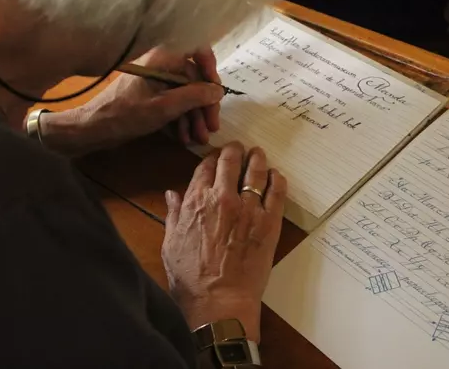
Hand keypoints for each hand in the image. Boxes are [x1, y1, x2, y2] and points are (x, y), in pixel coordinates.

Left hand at [39, 47, 223, 155]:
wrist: (92, 128)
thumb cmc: (125, 114)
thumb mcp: (164, 108)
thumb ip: (194, 97)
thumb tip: (218, 90)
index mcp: (163, 58)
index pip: (197, 49)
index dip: (211, 68)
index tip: (216, 92)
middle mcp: (161, 64)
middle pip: (194, 78)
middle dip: (204, 104)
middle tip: (212, 127)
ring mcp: (155, 81)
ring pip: (185, 93)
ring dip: (194, 116)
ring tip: (199, 138)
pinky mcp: (150, 96)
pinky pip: (173, 102)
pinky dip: (181, 119)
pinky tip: (184, 138)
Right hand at [162, 143, 286, 342]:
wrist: (218, 300)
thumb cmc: (190, 277)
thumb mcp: (171, 243)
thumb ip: (174, 214)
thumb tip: (172, 194)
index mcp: (196, 200)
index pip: (205, 166)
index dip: (211, 158)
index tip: (216, 158)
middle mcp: (223, 197)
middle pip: (230, 161)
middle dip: (234, 151)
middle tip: (239, 149)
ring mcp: (249, 208)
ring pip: (256, 171)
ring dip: (257, 158)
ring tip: (258, 154)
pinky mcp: (269, 222)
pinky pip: (277, 191)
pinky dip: (277, 179)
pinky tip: (276, 175)